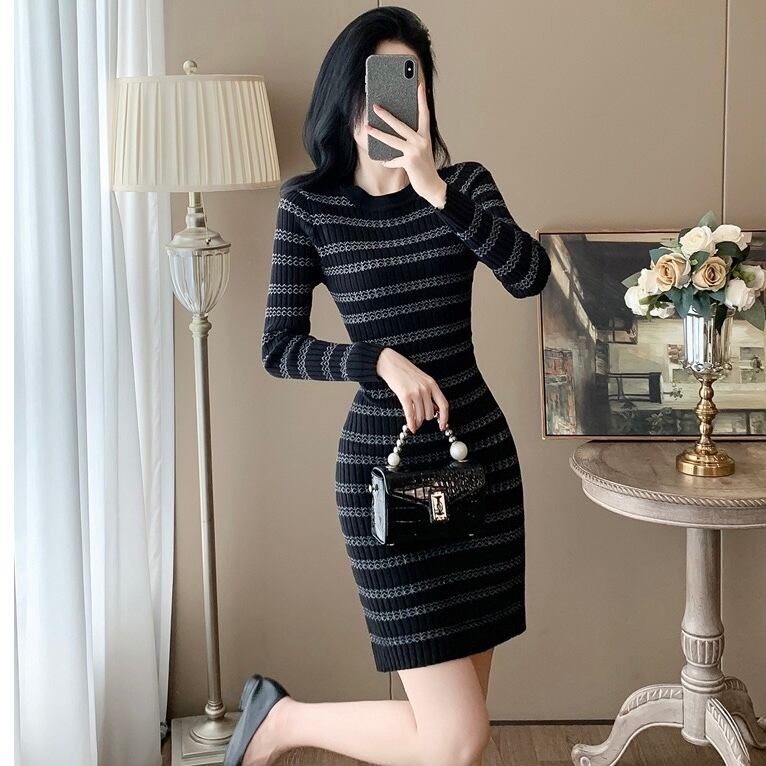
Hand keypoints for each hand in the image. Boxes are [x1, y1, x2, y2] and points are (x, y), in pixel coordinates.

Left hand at [367, 81, 447, 207]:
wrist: (432, 186)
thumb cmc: (424, 167)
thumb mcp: (421, 150)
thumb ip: (411, 140)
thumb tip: (392, 130)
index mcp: (425, 135)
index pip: (424, 113)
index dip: (422, 99)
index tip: (419, 84)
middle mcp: (421, 141)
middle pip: (400, 124)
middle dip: (386, 115)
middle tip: (375, 106)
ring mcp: (415, 151)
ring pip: (392, 140)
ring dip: (378, 133)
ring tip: (367, 128)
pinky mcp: (409, 162)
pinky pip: (393, 159)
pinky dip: (388, 161)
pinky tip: (384, 161)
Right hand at [376, 348, 448, 432]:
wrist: (391, 364)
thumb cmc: (406, 373)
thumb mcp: (422, 380)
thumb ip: (429, 394)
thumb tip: (435, 411)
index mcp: (432, 384)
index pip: (444, 405)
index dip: (444, 418)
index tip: (442, 426)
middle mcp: (426, 388)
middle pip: (430, 413)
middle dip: (425, 419)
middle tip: (420, 420)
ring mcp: (416, 392)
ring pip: (421, 415)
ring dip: (417, 422)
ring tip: (414, 423)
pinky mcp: (405, 395)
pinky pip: (410, 414)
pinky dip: (411, 423)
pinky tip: (411, 427)